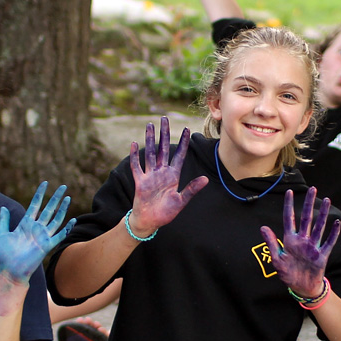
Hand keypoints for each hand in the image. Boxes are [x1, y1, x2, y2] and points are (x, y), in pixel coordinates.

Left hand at [0, 182, 74, 283]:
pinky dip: (67, 228)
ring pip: (55, 219)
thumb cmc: (5, 255)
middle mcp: (36, 228)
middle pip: (48, 209)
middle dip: (55, 198)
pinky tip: (72, 220)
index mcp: (25, 224)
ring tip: (68, 198)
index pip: (35, 205)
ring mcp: (42, 236)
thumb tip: (3, 207)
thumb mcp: (2, 234)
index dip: (40, 194)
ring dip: (62, 209)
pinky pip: (60, 235)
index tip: (45, 183)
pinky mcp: (47, 246)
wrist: (10, 271)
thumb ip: (4, 221)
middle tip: (63, 186)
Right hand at [128, 116, 207, 234]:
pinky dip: (135, 156)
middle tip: (164, 118)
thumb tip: (205, 179)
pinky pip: (137, 166)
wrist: (149, 222)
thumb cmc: (165, 213)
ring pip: (150, 153)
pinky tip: (135, 143)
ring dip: (150, 139)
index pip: (179, 155)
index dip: (184, 143)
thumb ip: (191, 189)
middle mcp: (162, 172)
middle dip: (164, 133)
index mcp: (173, 176)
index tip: (187, 129)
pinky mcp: (140, 181)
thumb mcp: (180, 201)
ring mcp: (150, 175)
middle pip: (164, 148)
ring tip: (149, 125)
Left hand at [260, 188, 340, 298]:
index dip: (289, 206)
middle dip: (309, 203)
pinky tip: (336, 223)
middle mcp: (302, 240)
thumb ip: (271, 243)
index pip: (289, 218)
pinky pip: (328, 242)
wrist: (302, 288)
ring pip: (319, 226)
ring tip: (327, 200)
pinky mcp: (322, 255)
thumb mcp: (276, 260)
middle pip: (306, 218)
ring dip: (323, 214)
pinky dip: (333, 233)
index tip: (289, 192)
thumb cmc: (288, 274)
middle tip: (313, 189)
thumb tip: (263, 227)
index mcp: (290, 240)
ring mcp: (313, 246)